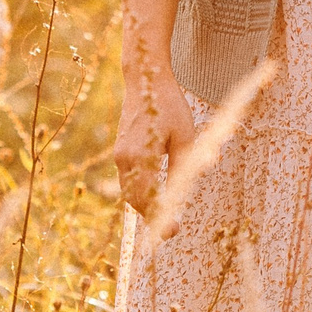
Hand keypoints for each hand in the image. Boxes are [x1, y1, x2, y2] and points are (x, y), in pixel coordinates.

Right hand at [113, 59, 195, 216]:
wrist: (145, 80)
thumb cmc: (169, 105)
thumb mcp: (184, 134)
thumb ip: (185, 164)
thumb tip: (191, 188)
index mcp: (141, 155)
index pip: (149, 197)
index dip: (160, 217)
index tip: (174, 232)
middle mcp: (125, 158)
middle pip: (135, 199)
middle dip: (151, 216)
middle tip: (171, 230)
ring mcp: (120, 155)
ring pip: (129, 191)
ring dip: (144, 205)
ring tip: (163, 217)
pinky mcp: (121, 151)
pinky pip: (127, 180)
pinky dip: (139, 192)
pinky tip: (153, 197)